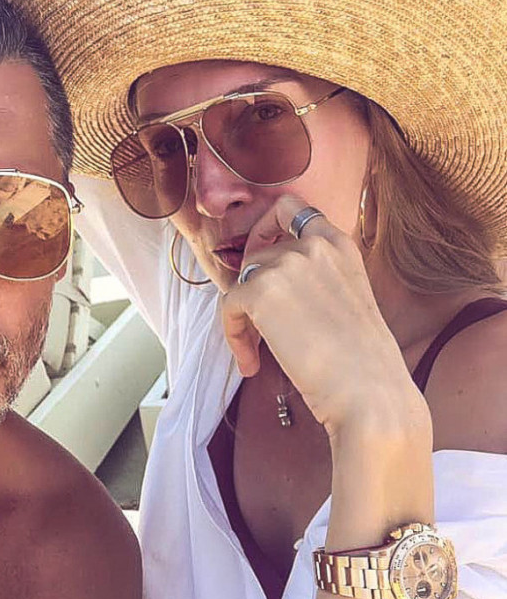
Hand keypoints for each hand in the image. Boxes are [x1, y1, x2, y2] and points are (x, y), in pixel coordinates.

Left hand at [221, 195, 418, 435]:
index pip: (290, 207)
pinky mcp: (260, 290)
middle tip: (261, 332)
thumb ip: (314, 278)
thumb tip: (266, 282)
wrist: (368, 391)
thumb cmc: (362, 360)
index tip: (258, 256)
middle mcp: (313, 245)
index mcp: (339, 244)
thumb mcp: (347, 298)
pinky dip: (233, 336)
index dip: (264, 227)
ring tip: (256, 355)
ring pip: (241, 282)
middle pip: (257, 255)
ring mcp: (286, 264)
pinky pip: (229, 306)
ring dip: (242, 319)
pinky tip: (251, 365)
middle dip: (252, 292)